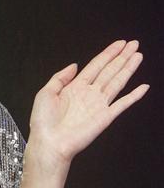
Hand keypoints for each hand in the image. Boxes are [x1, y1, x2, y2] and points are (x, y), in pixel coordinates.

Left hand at [27, 39, 148, 165]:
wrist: (49, 143)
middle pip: (109, 71)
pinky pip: (122, 104)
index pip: (96, 66)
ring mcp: (98, 105)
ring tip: (138, 55)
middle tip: (134, 44)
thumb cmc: (43, 122)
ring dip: (128, 69)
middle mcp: (89, 94)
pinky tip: (143, 87)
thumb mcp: (46, 93)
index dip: (108, 54)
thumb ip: (60, 77)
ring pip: (118, 82)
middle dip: (122, 57)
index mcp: (75, 88)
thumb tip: (74, 65)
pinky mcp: (105, 117)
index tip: (119, 44)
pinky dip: (134, 96)